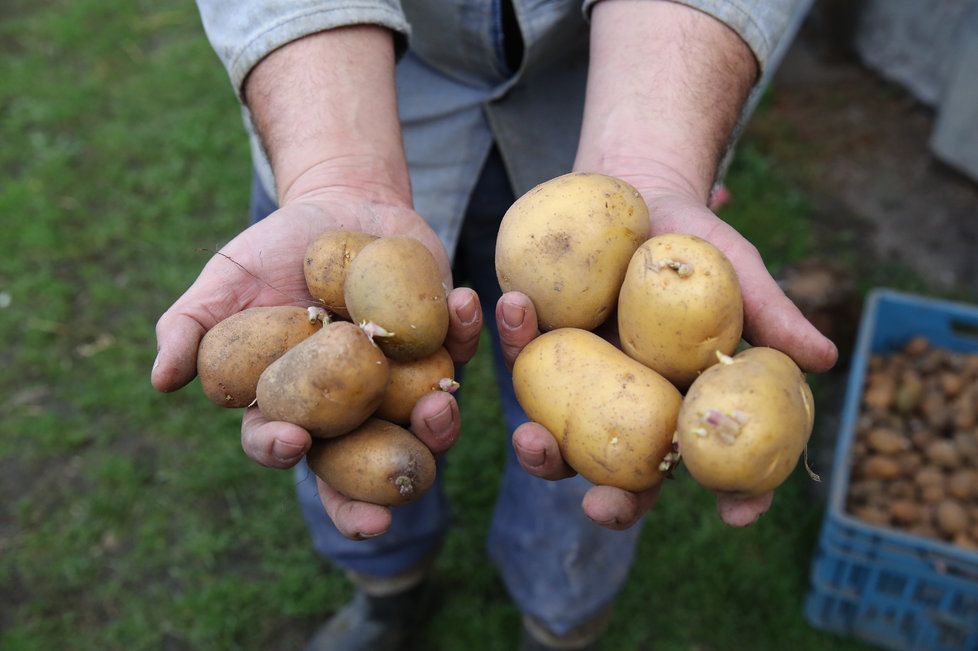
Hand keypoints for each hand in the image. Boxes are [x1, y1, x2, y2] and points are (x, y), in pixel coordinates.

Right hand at [152, 188, 482, 538]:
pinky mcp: (444, 346)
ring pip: (423, 424)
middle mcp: (353, 406)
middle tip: (391, 503)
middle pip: (363, 463)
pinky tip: (464, 304)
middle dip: (377, 489)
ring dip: (437, 426)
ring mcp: (402, 382)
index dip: (283, 452)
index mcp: (296, 403)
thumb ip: (189, 326)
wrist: (340, 208)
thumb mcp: (226, 280)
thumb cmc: (274, 251)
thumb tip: (159, 380)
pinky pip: (461, 350)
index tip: (291, 442)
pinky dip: (465, 332)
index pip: (283, 444)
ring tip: (439, 408)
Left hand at [497, 190, 836, 529]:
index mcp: (689, 404)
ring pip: (563, 441)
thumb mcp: (738, 273)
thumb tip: (826, 357)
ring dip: (544, 453)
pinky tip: (515, 307)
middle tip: (601, 507)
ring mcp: (584, 388)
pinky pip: (523, 358)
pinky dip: (516, 338)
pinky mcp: (542, 352)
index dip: (737, 496)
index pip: (722, 465)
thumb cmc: (696, 243)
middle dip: (615, 502)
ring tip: (532, 438)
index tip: (736, 516)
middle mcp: (636, 410)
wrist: (639, 197)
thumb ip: (772, 314)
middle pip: (631, 476)